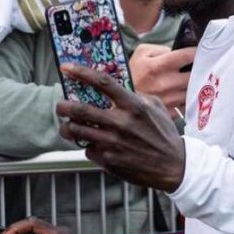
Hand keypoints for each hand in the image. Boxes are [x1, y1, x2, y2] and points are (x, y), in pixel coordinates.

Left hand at [56, 64, 185, 191]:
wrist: (173, 165)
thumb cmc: (163, 134)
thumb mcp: (154, 107)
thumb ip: (134, 95)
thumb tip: (113, 89)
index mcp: (133, 105)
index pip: (102, 82)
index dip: (81, 72)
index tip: (67, 68)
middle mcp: (120, 123)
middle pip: (79, 109)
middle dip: (63, 106)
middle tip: (61, 106)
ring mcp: (113, 143)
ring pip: (76, 131)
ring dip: (67, 127)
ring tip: (68, 126)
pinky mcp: (109, 160)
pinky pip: (88, 149)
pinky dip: (88, 146)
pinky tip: (95, 145)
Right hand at [129, 44, 195, 114]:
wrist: (121, 99)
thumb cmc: (132, 73)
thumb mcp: (141, 53)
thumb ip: (161, 49)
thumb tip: (178, 52)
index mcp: (156, 67)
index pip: (186, 56)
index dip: (195, 52)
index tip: (198, 51)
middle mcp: (164, 84)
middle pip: (194, 75)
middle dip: (196, 69)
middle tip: (196, 66)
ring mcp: (168, 100)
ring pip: (193, 90)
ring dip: (193, 85)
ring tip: (189, 80)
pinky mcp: (170, 113)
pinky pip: (187, 104)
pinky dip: (187, 98)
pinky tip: (182, 93)